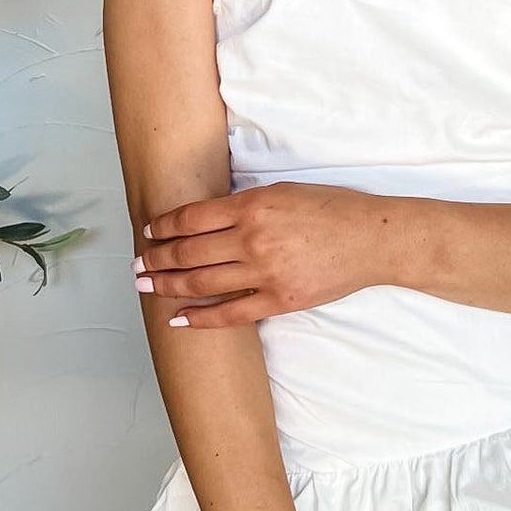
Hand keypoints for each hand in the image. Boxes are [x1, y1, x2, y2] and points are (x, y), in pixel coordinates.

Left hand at [134, 182, 388, 326]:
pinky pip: (230, 313)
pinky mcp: (280, 300)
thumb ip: (245, 206)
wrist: (373, 238)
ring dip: (167, 285)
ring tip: (146, 287)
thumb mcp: (284, 192)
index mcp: (252, 205)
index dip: (164, 227)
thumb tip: (206, 221)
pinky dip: (200, 317)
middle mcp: (253, 238)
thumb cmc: (333, 209)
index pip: (192, 218)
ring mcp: (265, 272)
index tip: (150, 232)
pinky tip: (178, 318)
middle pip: (188, 252)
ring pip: (202, 282)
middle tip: (137, 265)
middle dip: (156, 259)